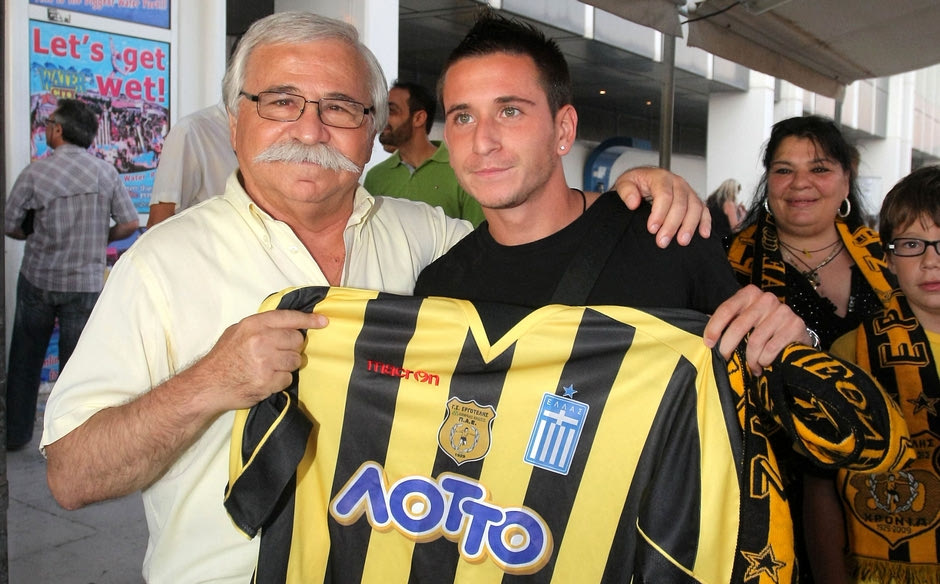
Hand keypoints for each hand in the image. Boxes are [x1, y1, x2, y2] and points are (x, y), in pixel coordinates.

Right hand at [190, 309, 327, 413]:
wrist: (207, 385)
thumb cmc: (223, 358)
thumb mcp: (237, 332)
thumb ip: (261, 326)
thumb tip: (287, 325)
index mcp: (254, 325)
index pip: (288, 318)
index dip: (308, 320)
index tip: (323, 322)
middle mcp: (261, 340)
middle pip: (296, 341)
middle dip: (292, 348)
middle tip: (278, 354)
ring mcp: (265, 361)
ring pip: (295, 360)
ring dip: (286, 365)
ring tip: (269, 367)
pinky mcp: (268, 381)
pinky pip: (288, 378)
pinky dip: (280, 380)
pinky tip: (266, 379)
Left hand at [612, 166, 710, 247]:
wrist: (644, 180)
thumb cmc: (636, 183)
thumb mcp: (625, 183)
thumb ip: (626, 191)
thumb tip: (633, 202)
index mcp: (661, 177)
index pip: (664, 195)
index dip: (659, 213)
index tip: (652, 228)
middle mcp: (677, 182)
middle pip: (680, 204)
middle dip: (672, 225)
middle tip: (662, 241)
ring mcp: (687, 191)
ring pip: (694, 208)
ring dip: (689, 226)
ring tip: (682, 241)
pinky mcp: (694, 200)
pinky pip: (703, 210)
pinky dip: (705, 222)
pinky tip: (703, 233)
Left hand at [704, 285, 810, 374]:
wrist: (796, 333)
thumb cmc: (764, 326)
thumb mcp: (745, 318)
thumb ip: (728, 320)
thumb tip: (705, 330)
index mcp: (749, 294)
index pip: (726, 309)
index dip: (714, 327)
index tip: (708, 343)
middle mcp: (766, 299)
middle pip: (739, 326)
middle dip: (728, 346)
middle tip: (725, 358)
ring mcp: (782, 311)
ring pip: (755, 340)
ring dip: (749, 358)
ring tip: (750, 366)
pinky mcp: (795, 325)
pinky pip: (771, 348)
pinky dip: (763, 360)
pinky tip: (762, 365)